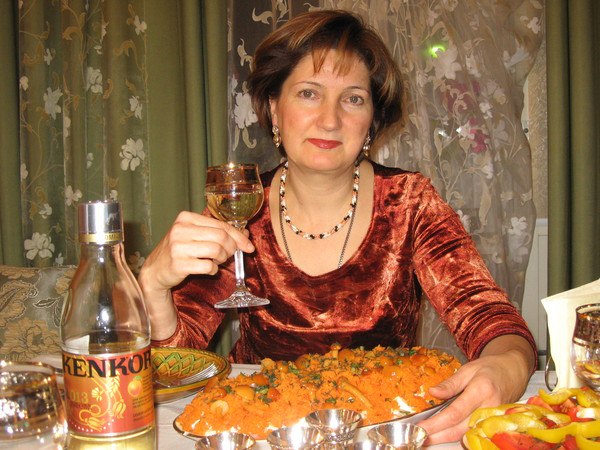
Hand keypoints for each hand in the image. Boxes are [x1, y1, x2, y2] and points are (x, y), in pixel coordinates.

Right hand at [138, 211, 253, 337]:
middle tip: (229, 255)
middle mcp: (180, 229)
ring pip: (216, 250)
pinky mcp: (178, 264)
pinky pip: (208, 266)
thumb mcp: (194, 235)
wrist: (154, 270)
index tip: (249, 246)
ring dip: (222, 258)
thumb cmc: (178, 251)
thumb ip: (217, 232)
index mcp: (186, 218)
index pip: (220, 224)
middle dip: (231, 248)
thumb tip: (245, 234)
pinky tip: (208, 268)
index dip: (238, 236)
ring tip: (217, 261)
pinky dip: (213, 269)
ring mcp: (178, 246)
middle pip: (221, 237)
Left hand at [417, 335, 534, 443]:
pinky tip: (445, 434)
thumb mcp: (468, 369)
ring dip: (446, 438)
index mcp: (481, 391)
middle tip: (420, 436)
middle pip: (460, 429)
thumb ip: (450, 383)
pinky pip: (473, 433)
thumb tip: (433, 392)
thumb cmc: (491, 368)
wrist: (514, 372)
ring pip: (466, 435)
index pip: (455, 413)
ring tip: (429, 437)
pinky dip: (458, 436)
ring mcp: (493, 419)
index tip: (421, 426)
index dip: (436, 423)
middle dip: (438, 435)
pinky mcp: (494, 424)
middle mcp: (489, 408)